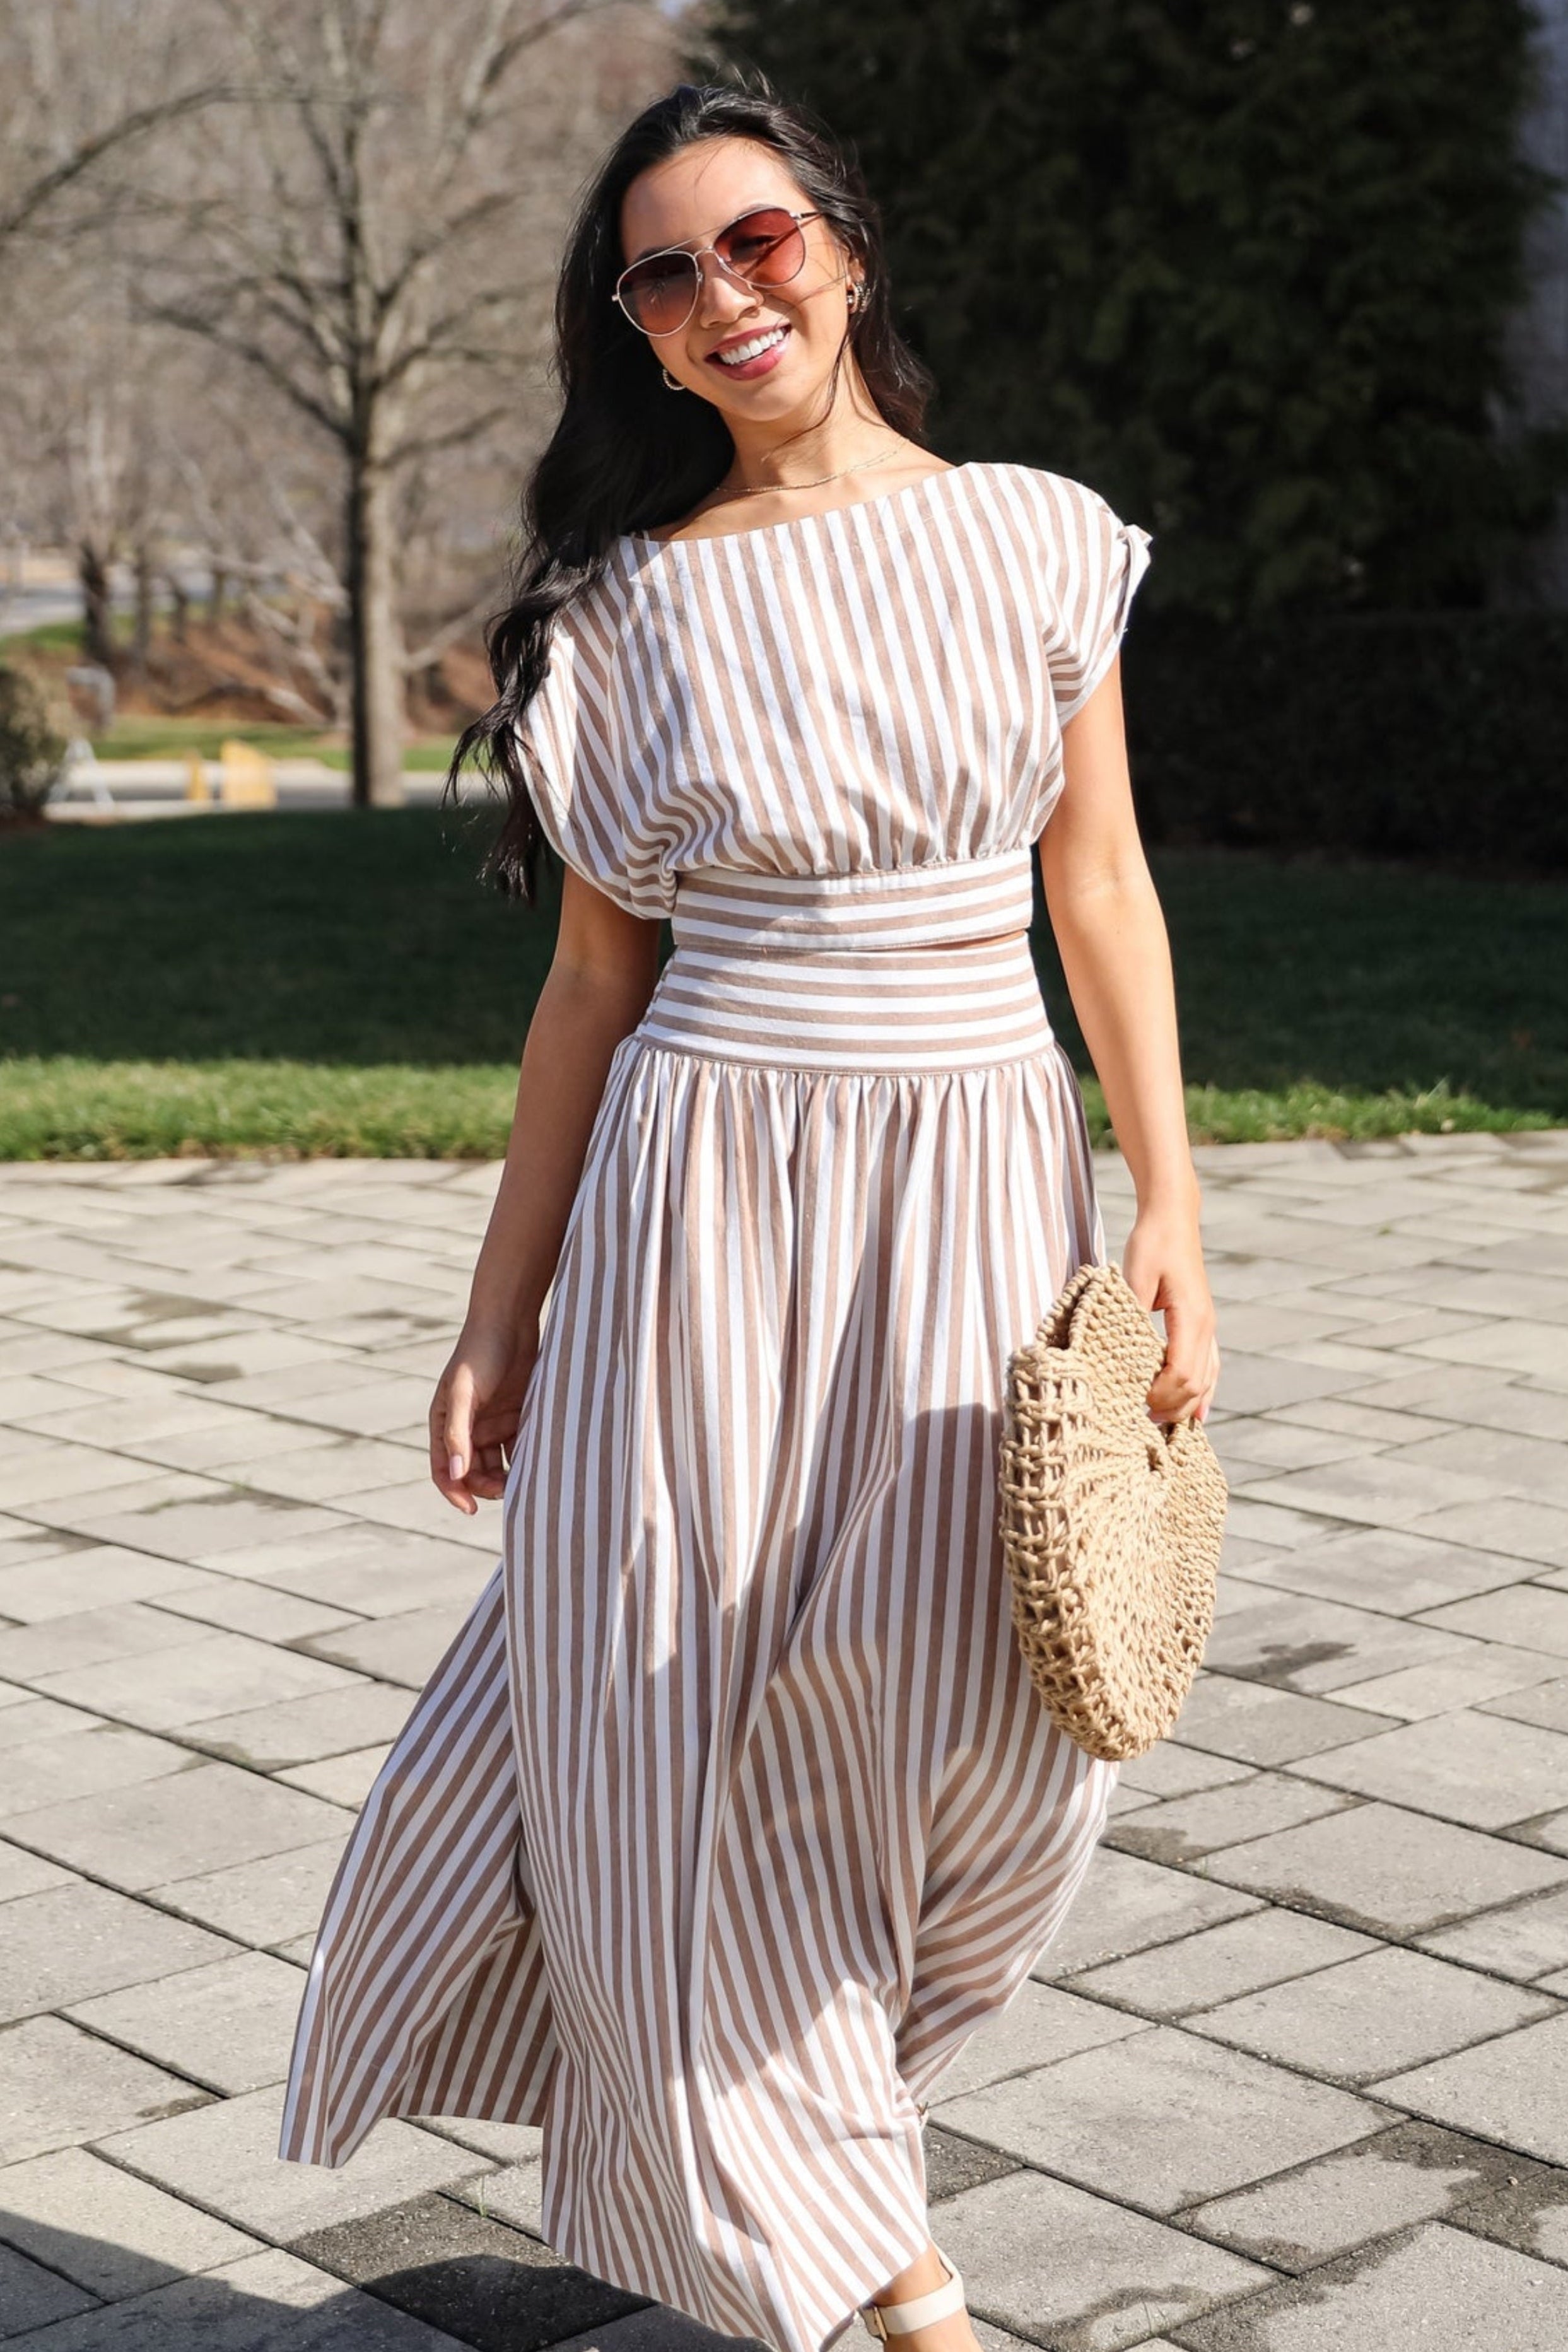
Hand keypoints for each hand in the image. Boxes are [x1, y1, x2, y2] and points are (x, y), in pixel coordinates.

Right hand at [429, 1317, 539, 1514]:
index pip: (444, 1470)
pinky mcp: (516, 1415)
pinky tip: (539, 1463)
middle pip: (473, 1472)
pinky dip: (526, 1459)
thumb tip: (457, 1475)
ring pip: (497, 1463)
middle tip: (508, 1491)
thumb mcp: (464, 1392)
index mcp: (445, 1423)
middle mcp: (467, 1427)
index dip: (455, 1493)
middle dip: (486, 1486)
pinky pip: (519, 1447)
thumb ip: (458, 1433)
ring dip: (506, 1476)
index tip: (472, 1510)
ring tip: (525, 1481)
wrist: (511, 1320)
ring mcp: (492, 1422)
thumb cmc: (480, 1352)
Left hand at [1121, 1208, 1219, 1425]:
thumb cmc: (1152, 1243)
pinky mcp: (1202, 1325)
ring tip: (1160, 1422)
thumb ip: (1130, 1312)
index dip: (1160, 1394)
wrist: (1173, 1219)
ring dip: (1186, 1404)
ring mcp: (1208, 1327)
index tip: (1134, 1400)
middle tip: (1140, 1420)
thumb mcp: (1133, 1275)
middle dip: (1171, 1406)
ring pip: (1207, 1380)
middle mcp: (1206, 1327)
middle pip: (1197, 1384)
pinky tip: (1196, 1413)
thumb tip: (1120, 1349)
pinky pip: (1209, 1367)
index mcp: (1191, 1317)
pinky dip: (1202, 1392)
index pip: (1181, 1372)